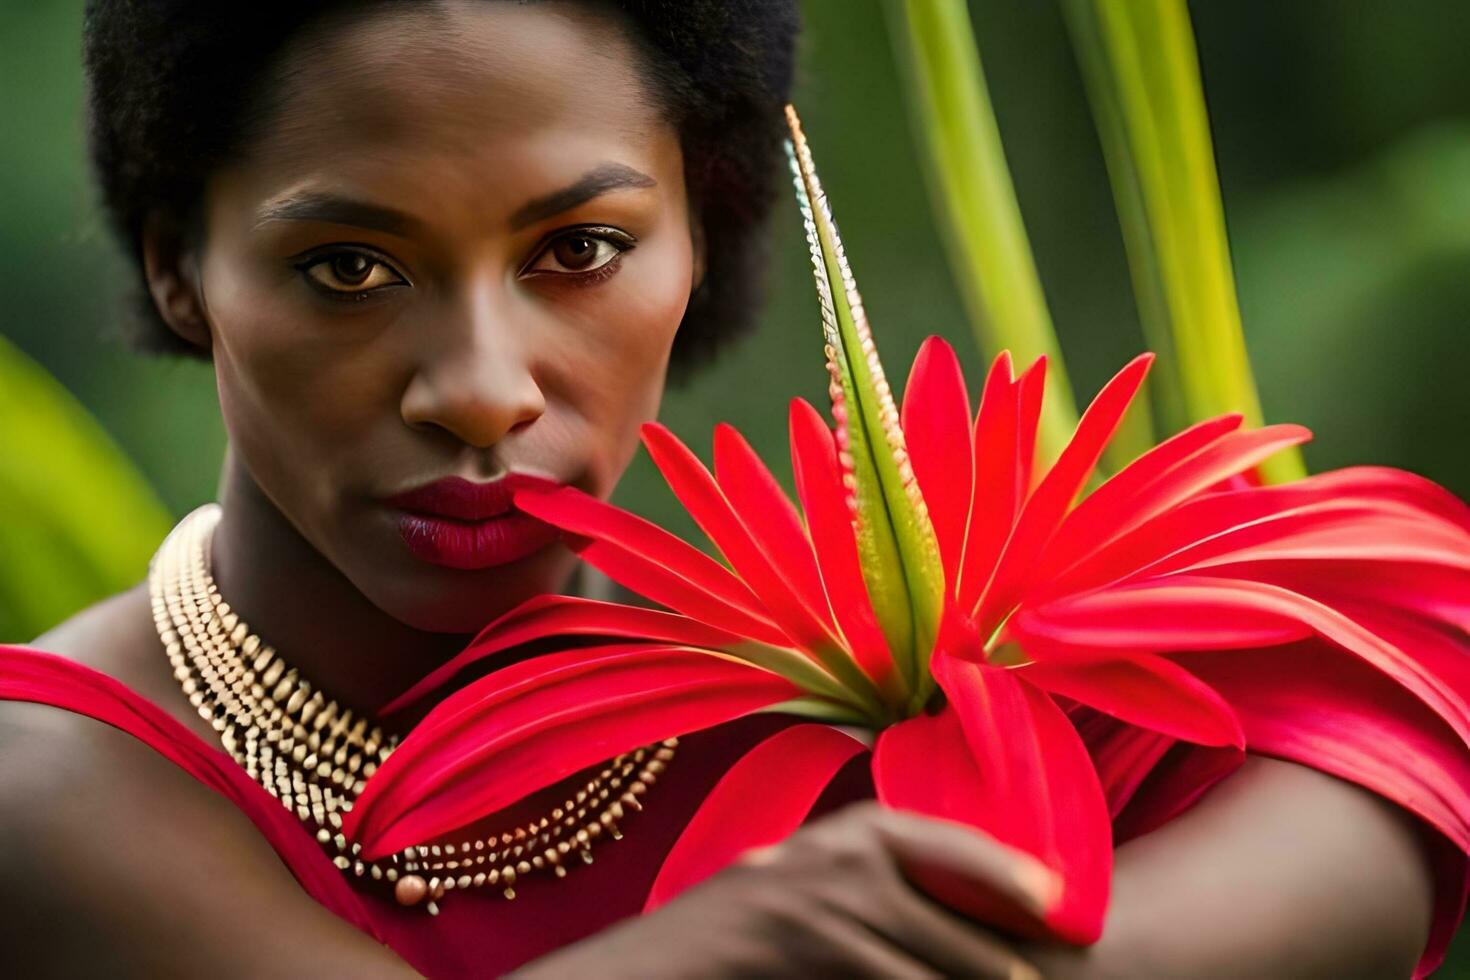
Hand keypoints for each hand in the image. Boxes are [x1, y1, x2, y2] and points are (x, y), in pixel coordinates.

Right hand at [513, 801, 1057, 978]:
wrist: (658, 964)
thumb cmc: (743, 929)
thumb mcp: (809, 880)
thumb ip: (870, 875)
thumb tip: (953, 904)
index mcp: (847, 830)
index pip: (943, 842)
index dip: (1006, 868)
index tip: (1061, 898)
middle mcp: (835, 855)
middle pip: (946, 915)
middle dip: (1002, 954)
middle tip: (1048, 976)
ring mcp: (815, 901)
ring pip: (924, 961)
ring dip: (975, 979)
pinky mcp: (799, 943)